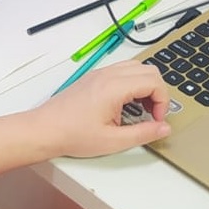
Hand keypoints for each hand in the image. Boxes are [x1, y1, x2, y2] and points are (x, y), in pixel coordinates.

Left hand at [29, 61, 170, 157]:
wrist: (45, 129)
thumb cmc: (72, 135)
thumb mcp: (113, 141)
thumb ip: (143, 133)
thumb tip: (164, 128)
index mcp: (114, 87)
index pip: (154, 81)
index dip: (162, 101)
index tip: (156, 120)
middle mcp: (108, 75)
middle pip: (149, 70)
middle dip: (157, 92)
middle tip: (152, 115)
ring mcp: (100, 73)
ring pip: (136, 67)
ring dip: (145, 86)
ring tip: (140, 110)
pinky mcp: (94, 77)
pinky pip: (122, 71)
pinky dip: (132, 83)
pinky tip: (126, 105)